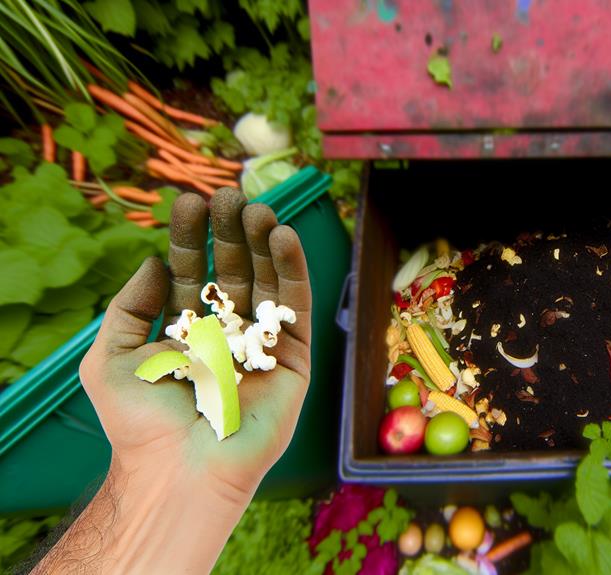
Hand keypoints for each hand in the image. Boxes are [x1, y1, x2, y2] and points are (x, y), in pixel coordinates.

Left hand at [79, 188, 311, 501]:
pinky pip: (296, 309)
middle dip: (232, 233)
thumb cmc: (140, 423)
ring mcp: (263, 345)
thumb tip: (155, 262)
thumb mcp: (110, 357)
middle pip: (236, 271)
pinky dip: (294, 271)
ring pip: (269, 282)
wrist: (179, 469)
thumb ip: (128, 307)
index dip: (192, 238)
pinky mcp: (294, 360)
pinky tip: (285, 238)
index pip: (195, 273)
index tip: (189, 202)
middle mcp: (227, 333)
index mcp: (187, 331)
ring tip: (259, 209)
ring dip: (265, 243)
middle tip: (230, 195)